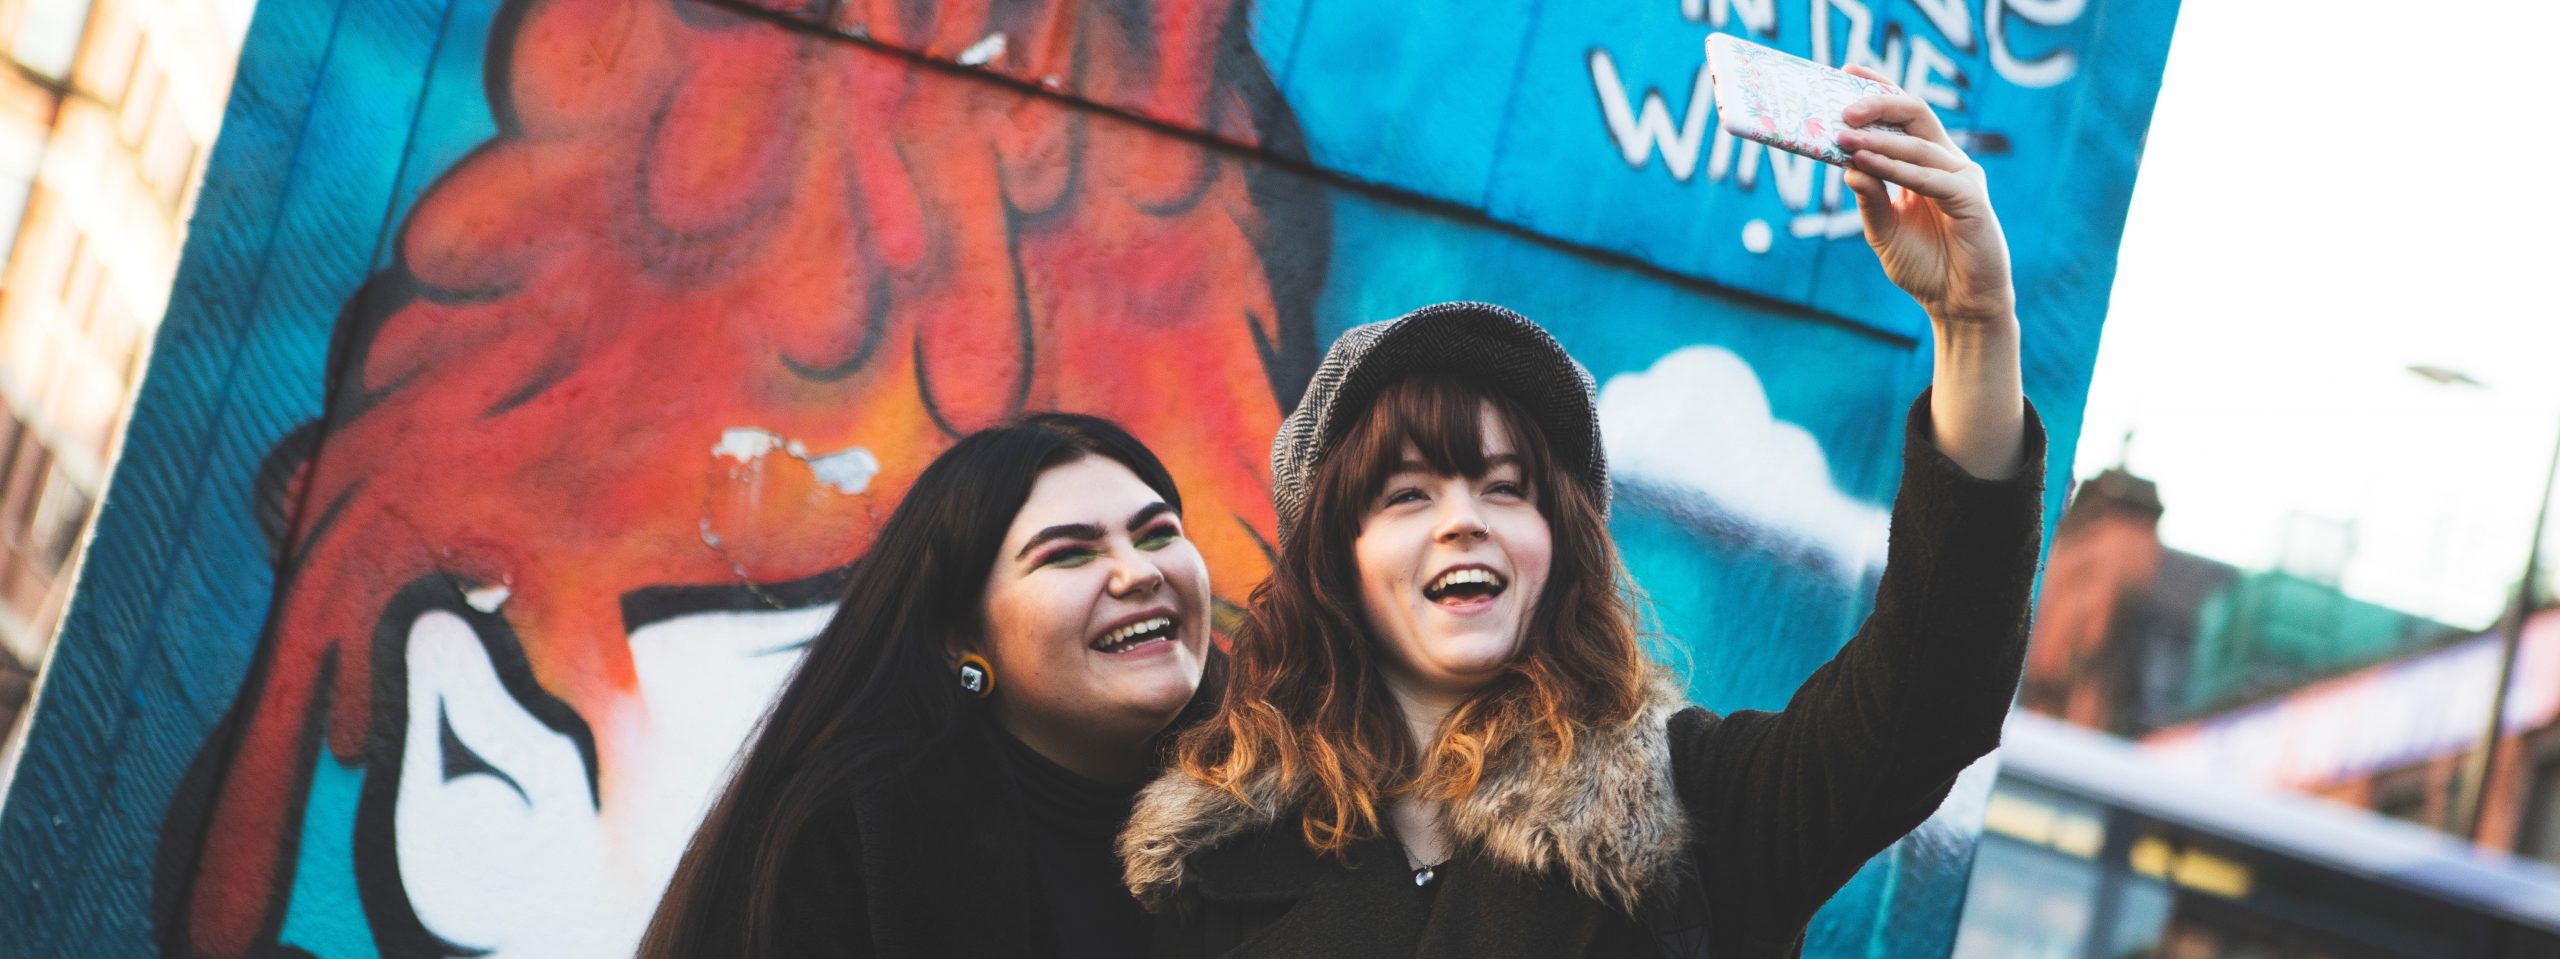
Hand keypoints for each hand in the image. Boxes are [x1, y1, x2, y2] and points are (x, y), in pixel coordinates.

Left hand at [1837, 66, 2014, 328]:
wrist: (1958, 304)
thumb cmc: (1925, 266)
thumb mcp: (1884, 230)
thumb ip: (1869, 198)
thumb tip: (1847, 164)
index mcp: (1926, 164)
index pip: (1903, 116)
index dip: (1878, 90)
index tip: (1845, 71)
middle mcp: (1946, 163)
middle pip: (1916, 115)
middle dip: (1878, 104)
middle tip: (1841, 105)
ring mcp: (1962, 179)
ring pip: (1919, 145)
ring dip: (1878, 139)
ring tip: (1842, 134)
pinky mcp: (1971, 200)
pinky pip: (1929, 178)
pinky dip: (1896, 168)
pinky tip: (1867, 162)